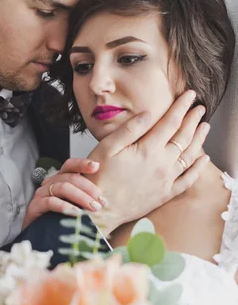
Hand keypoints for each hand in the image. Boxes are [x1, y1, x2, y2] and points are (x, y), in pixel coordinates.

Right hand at [22, 158, 107, 229]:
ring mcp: (41, 194)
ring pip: (62, 187)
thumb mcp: (74, 206)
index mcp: (59, 179)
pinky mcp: (35, 206)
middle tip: (102, 202)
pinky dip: (65, 207)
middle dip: (89, 188)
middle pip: (70, 177)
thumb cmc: (58, 220)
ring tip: (94, 208)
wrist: (38, 237)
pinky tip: (77, 213)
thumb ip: (85, 199)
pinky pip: (51, 202)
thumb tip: (106, 200)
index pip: (70, 165)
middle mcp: (49, 183)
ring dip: (81, 197)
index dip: (82, 164)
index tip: (96, 166)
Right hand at [85, 90, 209, 229]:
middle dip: (193, 119)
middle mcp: (161, 164)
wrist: (99, 209)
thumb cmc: (99, 177)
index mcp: (147, 149)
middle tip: (200, 108)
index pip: (170, 122)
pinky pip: (188, 180)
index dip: (181, 107)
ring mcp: (165, 180)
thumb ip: (130, 129)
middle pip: (183, 137)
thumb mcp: (107, 146)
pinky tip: (203, 159)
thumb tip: (149, 113)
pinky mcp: (165, 193)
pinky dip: (198, 168)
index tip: (189, 95)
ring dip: (199, 139)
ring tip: (205, 127)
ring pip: (189, 156)